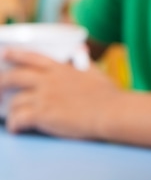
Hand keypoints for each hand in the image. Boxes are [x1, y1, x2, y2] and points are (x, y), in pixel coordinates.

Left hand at [0, 48, 119, 138]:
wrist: (110, 111)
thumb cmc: (107, 94)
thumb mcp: (94, 72)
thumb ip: (84, 61)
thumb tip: (81, 50)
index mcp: (61, 68)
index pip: (32, 57)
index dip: (16, 55)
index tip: (4, 55)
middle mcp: (49, 80)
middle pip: (14, 77)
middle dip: (0, 83)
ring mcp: (45, 97)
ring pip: (14, 102)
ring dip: (11, 111)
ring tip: (13, 118)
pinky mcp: (43, 115)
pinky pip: (18, 120)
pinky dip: (14, 125)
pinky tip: (17, 129)